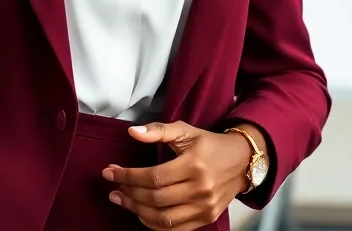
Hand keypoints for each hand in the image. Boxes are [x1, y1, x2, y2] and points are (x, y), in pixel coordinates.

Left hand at [101, 120, 257, 230]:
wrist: (241, 161)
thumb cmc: (209, 143)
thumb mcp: (185, 130)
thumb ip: (158, 130)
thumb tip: (132, 132)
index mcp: (194, 165)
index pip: (154, 176)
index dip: (128, 176)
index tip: (110, 172)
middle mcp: (200, 189)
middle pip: (156, 199)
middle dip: (129, 193)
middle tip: (112, 187)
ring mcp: (204, 208)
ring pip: (164, 218)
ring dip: (137, 211)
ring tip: (121, 199)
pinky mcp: (207, 218)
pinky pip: (176, 229)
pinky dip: (154, 225)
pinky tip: (141, 213)